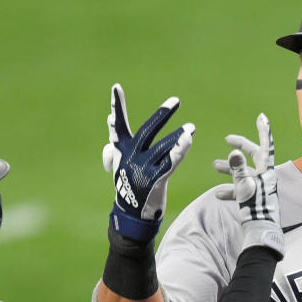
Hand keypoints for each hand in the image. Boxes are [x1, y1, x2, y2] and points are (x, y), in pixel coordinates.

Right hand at [102, 83, 194, 242]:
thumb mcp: (119, 167)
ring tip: (191, 127)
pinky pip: (170, 162)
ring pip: (162, 147)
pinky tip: (187, 140)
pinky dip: (179, 151)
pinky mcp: (154, 181)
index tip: (116, 87)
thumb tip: (110, 131)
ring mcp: (142, 169)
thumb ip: (116, 148)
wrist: (131, 215)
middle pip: (146, 132)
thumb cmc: (128, 187)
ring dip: (177, 137)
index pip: (118, 126)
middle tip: (175, 101)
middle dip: (161, 115)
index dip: (117, 106)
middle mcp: (131, 158)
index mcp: (122, 152)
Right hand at [214, 114, 283, 257]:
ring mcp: (260, 188)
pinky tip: (218, 193)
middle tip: (227, 139)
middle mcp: (264, 177)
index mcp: (265, 170)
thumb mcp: (244, 186)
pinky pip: (241, 189)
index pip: (265, 145)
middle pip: (252, 156)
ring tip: (214, 166)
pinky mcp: (255, 199)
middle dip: (239, 147)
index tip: (261, 117)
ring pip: (244, 173)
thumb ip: (238, 168)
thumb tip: (234, 151)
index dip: (263, 130)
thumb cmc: (255, 209)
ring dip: (229, 169)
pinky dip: (230, 189)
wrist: (261, 231)